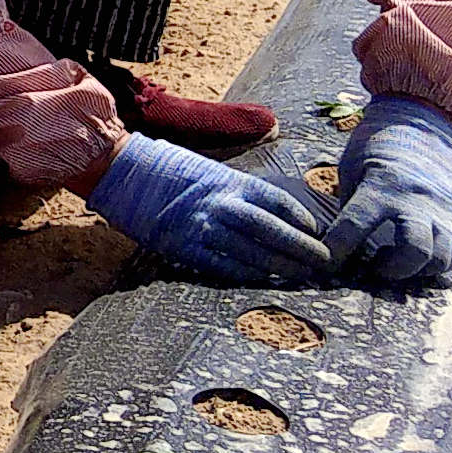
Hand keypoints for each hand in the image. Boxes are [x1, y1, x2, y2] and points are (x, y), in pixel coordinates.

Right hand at [84, 135, 335, 286]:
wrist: (126, 173)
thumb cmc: (173, 173)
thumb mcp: (214, 173)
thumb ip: (243, 193)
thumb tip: (279, 215)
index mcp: (230, 181)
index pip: (277, 200)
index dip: (301, 217)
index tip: (318, 231)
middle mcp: (220, 203)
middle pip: (272, 229)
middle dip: (302, 248)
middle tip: (325, 262)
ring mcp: (202, 226)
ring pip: (252, 252)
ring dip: (282, 267)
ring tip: (303, 276)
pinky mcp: (185, 246)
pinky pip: (223, 266)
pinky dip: (247, 275)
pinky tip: (263, 280)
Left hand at [331, 93, 451, 285]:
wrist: (420, 126)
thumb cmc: (376, 147)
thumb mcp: (352, 167)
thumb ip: (348, 204)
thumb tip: (335, 242)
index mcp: (382, 184)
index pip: (355, 224)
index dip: (337, 248)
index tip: (326, 261)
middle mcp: (417, 200)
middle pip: (414, 251)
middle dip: (392, 270)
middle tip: (374, 268)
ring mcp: (443, 210)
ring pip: (440, 259)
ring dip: (416, 272)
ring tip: (396, 264)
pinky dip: (439, 267)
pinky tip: (419, 263)